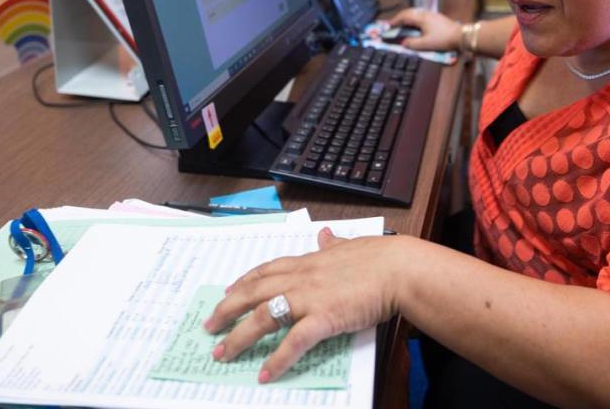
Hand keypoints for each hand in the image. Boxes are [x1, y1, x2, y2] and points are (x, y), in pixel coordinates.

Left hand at [204, 228, 410, 382]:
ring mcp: (310, 298)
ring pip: (263, 316)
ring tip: (223, 354)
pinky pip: (293, 342)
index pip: (266, 271)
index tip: (227, 292)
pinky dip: (277, 360)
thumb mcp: (351, 245)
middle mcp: (302, 278)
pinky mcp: (324, 318)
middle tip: (210, 326)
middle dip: (227, 310)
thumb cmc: (381, 258)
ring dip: (239, 337)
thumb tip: (326, 234)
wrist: (399, 269)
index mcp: (308, 262)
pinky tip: (265, 375)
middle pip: (253, 293)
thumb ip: (334, 244)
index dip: (243, 283)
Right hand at [388, 8, 461, 51]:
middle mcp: (426, 13)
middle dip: (400, 17)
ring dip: (408, 17)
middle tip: (394, 24)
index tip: (389, 25)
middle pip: (409, 12)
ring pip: (416, 12)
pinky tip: (416, 25)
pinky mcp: (436, 17)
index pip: (404, 16)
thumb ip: (412, 43)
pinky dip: (414, 19)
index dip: (395, 20)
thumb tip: (403, 42)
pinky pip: (421, 15)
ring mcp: (432, 14)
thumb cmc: (444, 39)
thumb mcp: (426, 44)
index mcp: (421, 18)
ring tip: (403, 24)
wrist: (461, 36)